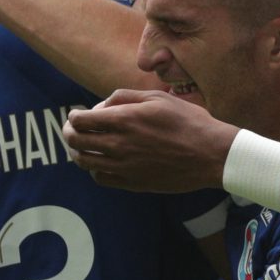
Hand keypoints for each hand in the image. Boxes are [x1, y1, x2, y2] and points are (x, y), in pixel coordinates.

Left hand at [63, 90, 234, 190]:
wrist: (210, 154)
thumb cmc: (188, 121)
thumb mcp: (158, 97)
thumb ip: (125, 96)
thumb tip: (102, 105)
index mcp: (124, 120)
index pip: (81, 120)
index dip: (73, 116)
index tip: (76, 114)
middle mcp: (119, 145)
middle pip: (76, 142)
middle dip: (69, 133)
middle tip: (72, 129)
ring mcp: (124, 167)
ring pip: (85, 162)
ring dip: (78, 152)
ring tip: (82, 146)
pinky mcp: (132, 183)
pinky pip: (101, 178)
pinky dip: (94, 170)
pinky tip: (102, 162)